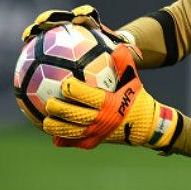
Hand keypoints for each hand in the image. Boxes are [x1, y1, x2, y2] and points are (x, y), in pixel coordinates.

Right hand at [22, 4, 128, 44]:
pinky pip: (45, 46)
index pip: (89, 16)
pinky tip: (26, 63)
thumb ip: (129, 49)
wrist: (110, 51)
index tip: (79, 16)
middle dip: (52, 18)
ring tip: (27, 37)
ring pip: (50, 29)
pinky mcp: (58, 41)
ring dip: (37, 30)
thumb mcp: (126, 49)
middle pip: (63, 18)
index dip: (84, 14)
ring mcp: (66, 33)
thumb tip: (138, 53)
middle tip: (42, 22)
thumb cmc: (119, 50)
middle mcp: (77, 27)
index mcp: (93, 26)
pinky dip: (35, 52)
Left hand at [42, 43, 182, 150]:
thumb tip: (117, 45)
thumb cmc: (136, 98)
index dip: (75, 90)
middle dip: (60, 109)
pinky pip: (74, 142)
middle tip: (50, 102)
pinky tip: (52, 134)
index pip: (89, 97)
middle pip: (76, 116)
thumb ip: (124, 63)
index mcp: (110, 104)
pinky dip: (62, 139)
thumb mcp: (133, 80)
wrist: (144, 125)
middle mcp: (103, 121)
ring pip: (71, 132)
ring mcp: (97, 134)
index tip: (65, 83)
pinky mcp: (94, 143)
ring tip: (46, 120)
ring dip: (56, 127)